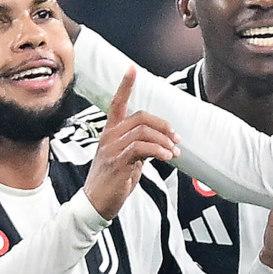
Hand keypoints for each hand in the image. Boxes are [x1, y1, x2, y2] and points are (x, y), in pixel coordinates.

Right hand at [84, 67, 179, 218]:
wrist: (96, 203)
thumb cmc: (111, 182)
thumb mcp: (128, 160)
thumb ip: (140, 147)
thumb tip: (160, 143)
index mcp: (110, 132)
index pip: (117, 103)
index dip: (125, 86)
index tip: (132, 70)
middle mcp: (109, 136)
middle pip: (140, 117)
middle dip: (163, 125)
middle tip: (176, 139)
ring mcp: (112, 148)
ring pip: (143, 131)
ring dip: (164, 140)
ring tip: (174, 152)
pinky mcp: (117, 162)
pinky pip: (142, 148)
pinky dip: (159, 151)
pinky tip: (167, 158)